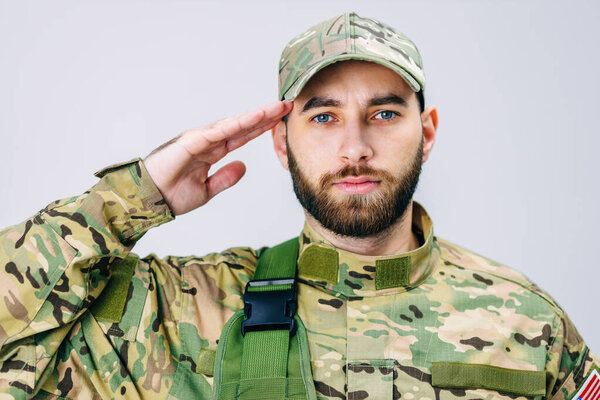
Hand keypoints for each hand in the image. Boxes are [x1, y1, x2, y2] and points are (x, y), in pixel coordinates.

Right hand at [143, 101, 292, 215]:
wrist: (149, 201)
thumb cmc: (171, 195)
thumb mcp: (207, 190)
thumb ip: (225, 178)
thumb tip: (244, 166)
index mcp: (212, 152)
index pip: (243, 136)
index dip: (261, 128)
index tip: (281, 120)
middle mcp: (208, 141)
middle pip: (242, 126)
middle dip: (265, 116)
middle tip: (286, 105)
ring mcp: (200, 139)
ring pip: (233, 125)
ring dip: (255, 116)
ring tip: (276, 108)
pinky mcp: (191, 141)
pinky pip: (218, 132)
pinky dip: (236, 124)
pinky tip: (253, 118)